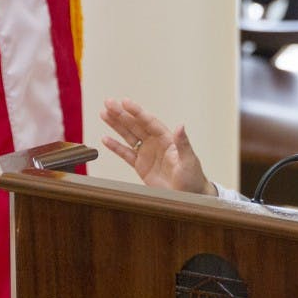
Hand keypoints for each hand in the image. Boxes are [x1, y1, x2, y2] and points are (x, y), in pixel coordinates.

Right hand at [100, 98, 216, 195]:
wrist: (189, 196)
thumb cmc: (193, 178)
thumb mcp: (189, 160)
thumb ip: (183, 143)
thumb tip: (181, 126)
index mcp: (167, 139)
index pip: (149, 122)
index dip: (136, 112)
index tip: (125, 102)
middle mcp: (155, 143)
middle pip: (135, 125)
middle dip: (122, 114)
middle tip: (108, 103)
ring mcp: (147, 154)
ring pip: (129, 136)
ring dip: (116, 125)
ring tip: (104, 113)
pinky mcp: (141, 166)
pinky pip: (126, 154)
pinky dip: (115, 147)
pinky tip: (105, 139)